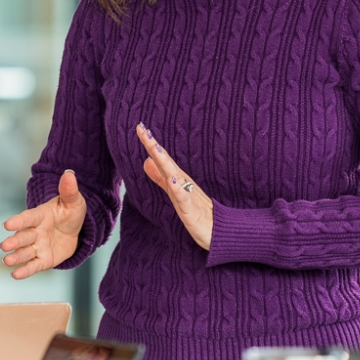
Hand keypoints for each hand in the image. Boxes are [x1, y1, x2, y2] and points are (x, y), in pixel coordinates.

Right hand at [0, 169, 86, 278]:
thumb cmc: (70, 213)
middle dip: (14, 241)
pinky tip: (15, 275)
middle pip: (23, 236)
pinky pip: (33, 265)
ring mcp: (38, 246)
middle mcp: (35, 231)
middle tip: (4, 246)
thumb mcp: (74, 202)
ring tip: (7, 261)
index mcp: (40, 215)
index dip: (19, 220)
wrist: (75, 231)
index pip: (28, 217)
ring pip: (25, 252)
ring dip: (16, 256)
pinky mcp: (43, 260)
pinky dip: (25, 270)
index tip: (7, 224)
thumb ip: (69, 190)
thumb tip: (69, 173)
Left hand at [137, 124, 212, 250]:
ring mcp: (188, 195)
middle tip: (142, 129)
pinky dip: (178, 188)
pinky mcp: (192, 211)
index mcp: (177, 179)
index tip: (139, 127)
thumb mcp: (174, 193)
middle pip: (165, 162)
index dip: (150, 144)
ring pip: (174, 176)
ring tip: (153, 148)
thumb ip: (160, 178)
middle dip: (153, 146)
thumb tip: (146, 162)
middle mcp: (183, 183)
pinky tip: (172, 180)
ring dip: (164, 162)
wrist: (220, 231)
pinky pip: (184, 198)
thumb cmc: (198, 212)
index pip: (161, 158)